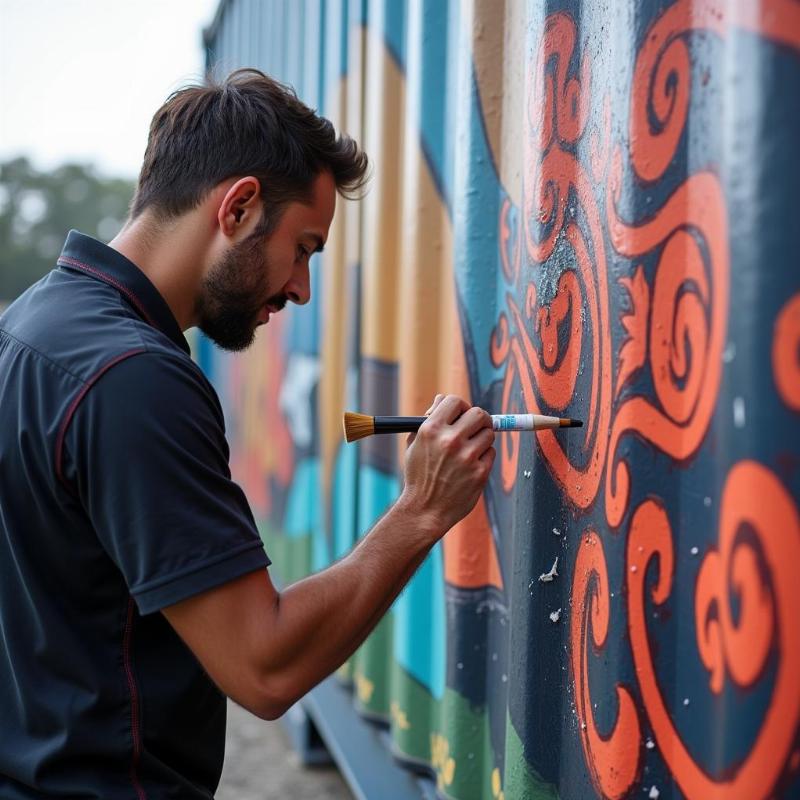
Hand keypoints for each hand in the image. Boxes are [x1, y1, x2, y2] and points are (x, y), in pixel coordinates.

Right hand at [398, 394, 494, 537]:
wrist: (424, 510)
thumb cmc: (419, 476)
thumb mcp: (415, 444)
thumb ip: (429, 420)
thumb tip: (442, 399)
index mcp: (431, 430)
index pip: (455, 401)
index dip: (461, 407)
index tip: (462, 415)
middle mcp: (450, 440)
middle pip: (479, 413)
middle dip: (479, 420)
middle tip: (476, 428)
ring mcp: (467, 457)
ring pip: (489, 433)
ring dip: (482, 439)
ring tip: (470, 450)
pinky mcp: (480, 472)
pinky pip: (490, 453)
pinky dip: (484, 456)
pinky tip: (471, 466)